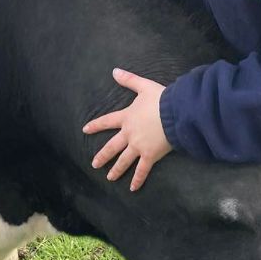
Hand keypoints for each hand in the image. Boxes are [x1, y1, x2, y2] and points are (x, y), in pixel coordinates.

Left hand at [82, 68, 172, 191]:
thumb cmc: (161, 99)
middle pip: (112, 146)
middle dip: (103, 155)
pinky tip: (132, 188)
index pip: (107, 121)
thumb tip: (114, 71)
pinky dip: (137, 179)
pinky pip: (142, 170)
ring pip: (124, 160)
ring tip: (109, 177)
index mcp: (127, 118)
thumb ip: (129, 80)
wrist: (174, 113)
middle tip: (94, 164)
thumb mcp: (144, 86)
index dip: (96, 125)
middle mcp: (129, 134)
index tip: (85, 130)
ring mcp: (138, 146)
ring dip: (116, 169)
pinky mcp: (150, 155)